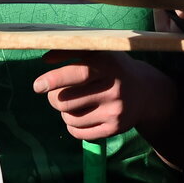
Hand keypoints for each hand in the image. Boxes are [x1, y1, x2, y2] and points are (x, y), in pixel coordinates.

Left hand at [33, 50, 177, 140]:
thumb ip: (73, 50)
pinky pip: (79, 132)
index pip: (77, 72)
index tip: (37, 85)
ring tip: (70, 103)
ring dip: (63, 111)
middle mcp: (114, 87)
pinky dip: (71, 125)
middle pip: (66, 100)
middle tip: (53, 94)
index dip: (54, 79)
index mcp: (109, 64)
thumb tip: (45, 59)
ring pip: (70, 117)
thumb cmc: (113, 67)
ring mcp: (115, 110)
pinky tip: (77, 116)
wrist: (146, 91)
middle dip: (53, 98)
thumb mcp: (100, 52)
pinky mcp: (114, 128)